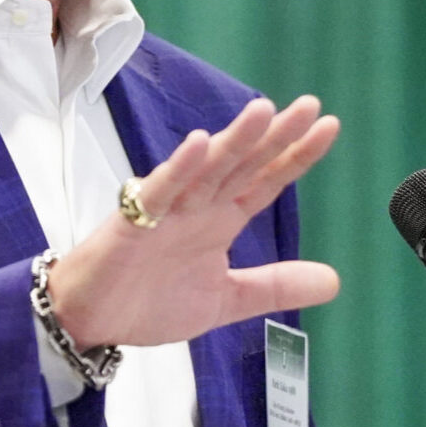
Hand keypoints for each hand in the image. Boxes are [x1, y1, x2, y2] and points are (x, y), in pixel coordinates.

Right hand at [47, 95, 339, 349]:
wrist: (91, 320)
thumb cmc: (149, 300)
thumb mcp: (227, 300)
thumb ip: (275, 286)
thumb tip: (334, 282)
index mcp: (219, 219)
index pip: (264, 181)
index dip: (295, 155)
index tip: (329, 126)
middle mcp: (198, 207)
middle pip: (242, 164)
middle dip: (274, 136)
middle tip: (310, 106)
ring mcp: (167, 211)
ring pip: (206, 169)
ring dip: (234, 141)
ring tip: (264, 112)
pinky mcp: (134, 222)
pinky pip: (160, 190)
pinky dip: (179, 168)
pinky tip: (198, 144)